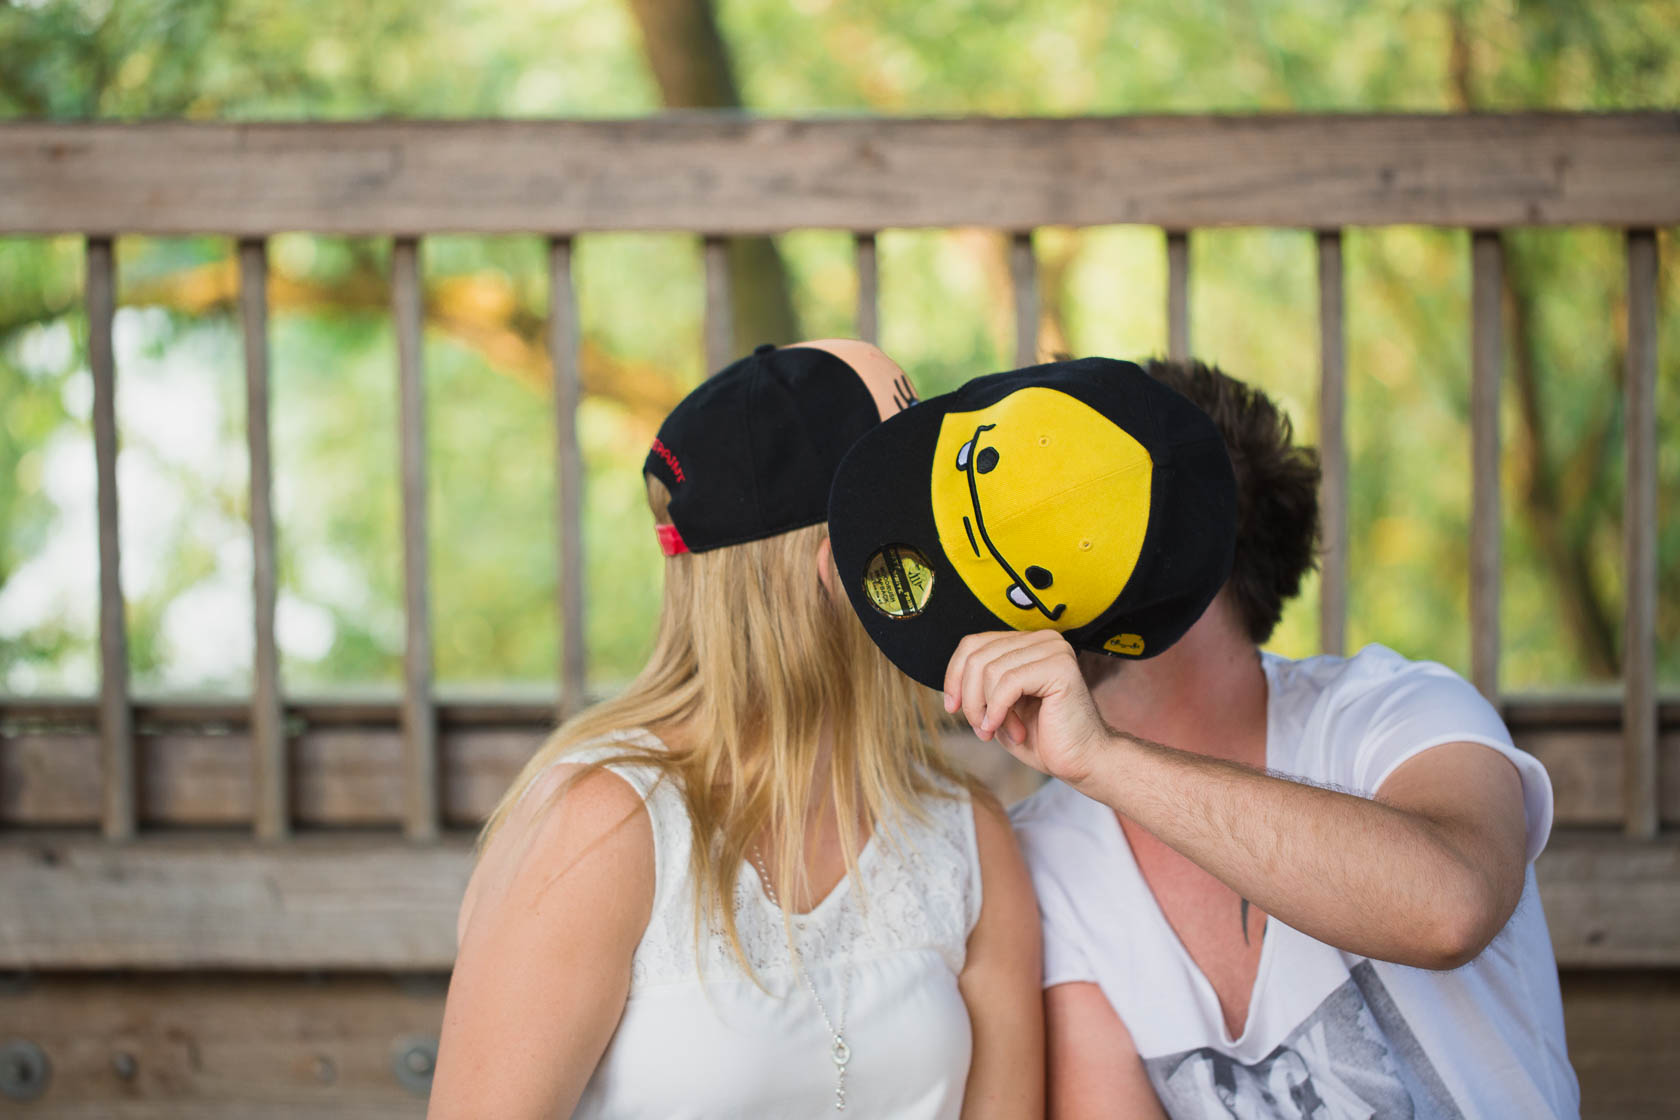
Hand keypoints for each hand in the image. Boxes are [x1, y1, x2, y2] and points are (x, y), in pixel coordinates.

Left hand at [943, 630, 1111, 786]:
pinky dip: (999, 710)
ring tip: (999, 731)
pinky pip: (1008, 682)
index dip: (954, 676)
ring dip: (986, 708)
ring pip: (989, 670)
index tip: (952, 707)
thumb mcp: (999, 707)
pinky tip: (1009, 730)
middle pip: (977, 655)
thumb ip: (979, 685)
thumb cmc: (1044, 738)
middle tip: (982, 728)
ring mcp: (1053, 649)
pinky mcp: (1060, 666)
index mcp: (1027, 643)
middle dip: (970, 698)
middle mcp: (1042, 639)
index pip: (973, 644)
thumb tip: (951, 677)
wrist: (1083, 762)